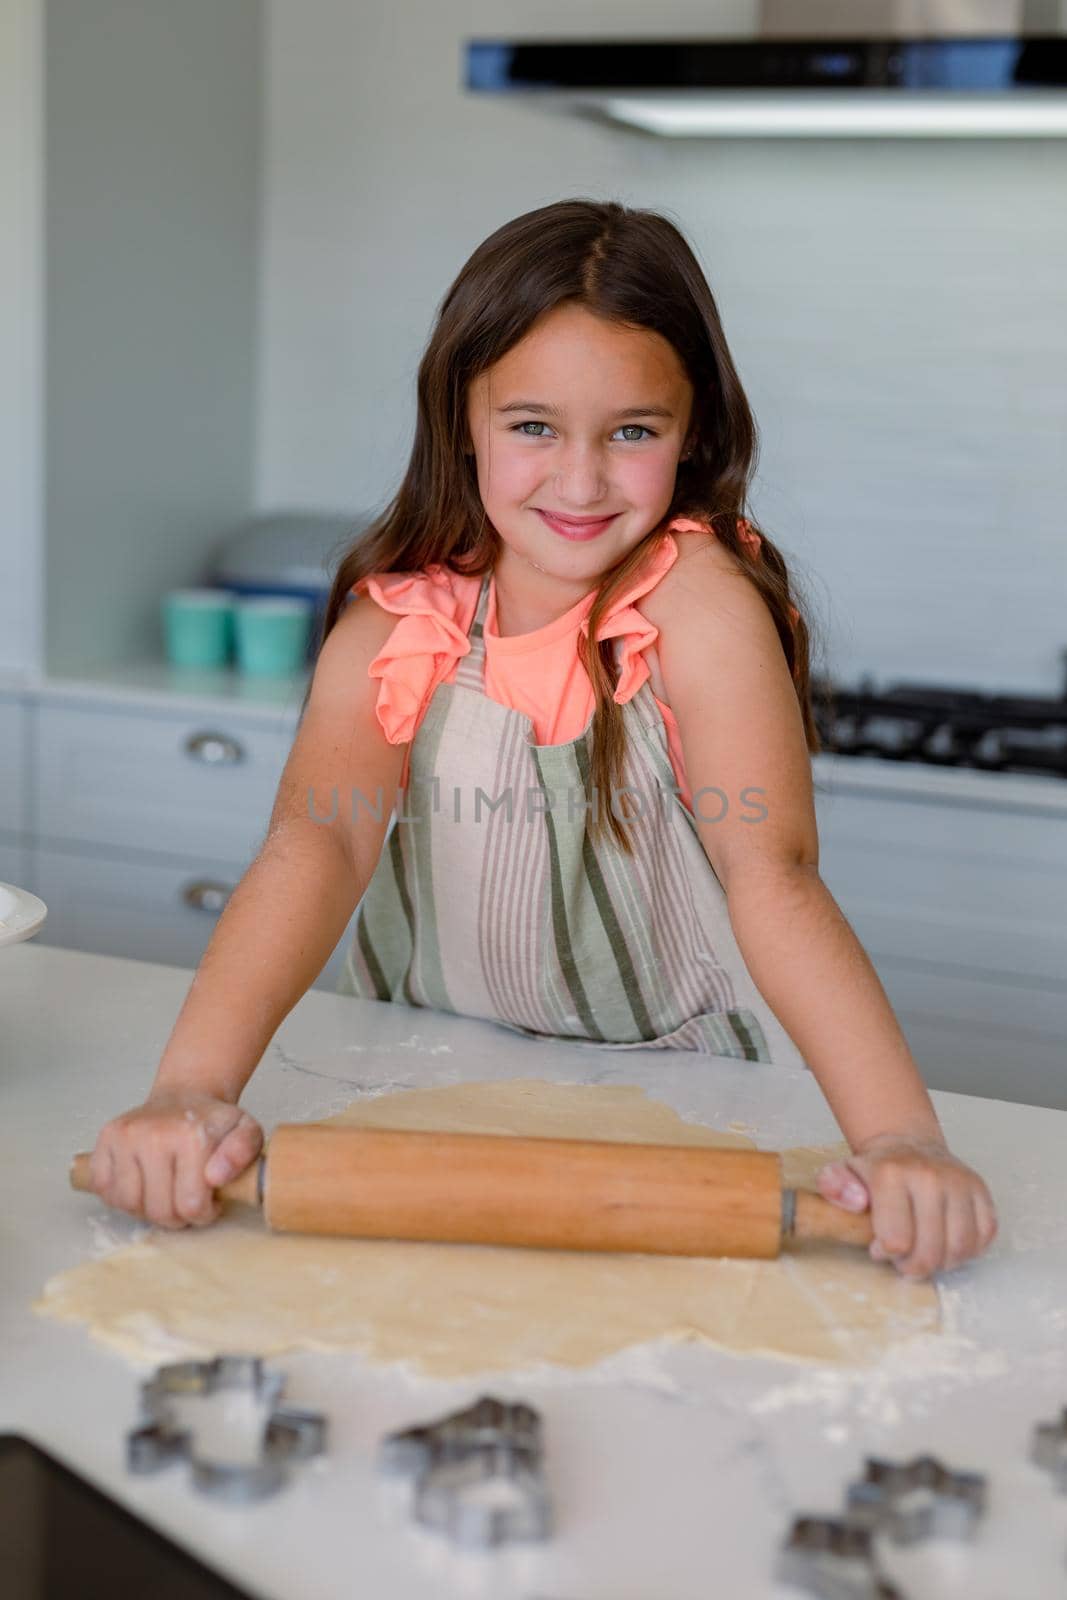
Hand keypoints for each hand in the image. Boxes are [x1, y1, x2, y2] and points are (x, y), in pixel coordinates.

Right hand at [88, 1091, 263, 1229]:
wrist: (186, 1095)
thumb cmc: (214, 1121)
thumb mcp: (246, 1131)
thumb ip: (243, 1152)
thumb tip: (216, 1177)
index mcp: (190, 1137)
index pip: (190, 1206)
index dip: (203, 1214)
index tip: (210, 1202)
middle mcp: (153, 1135)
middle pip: (158, 1210)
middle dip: (177, 1217)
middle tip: (187, 1202)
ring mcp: (125, 1136)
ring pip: (128, 1204)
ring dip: (147, 1210)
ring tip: (164, 1195)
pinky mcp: (105, 1139)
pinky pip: (103, 1188)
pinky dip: (120, 1196)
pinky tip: (142, 1186)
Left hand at [815, 1133, 997, 1279]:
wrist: (908, 1145)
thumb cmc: (875, 1170)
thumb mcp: (840, 1174)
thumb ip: (834, 1187)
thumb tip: (857, 1202)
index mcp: (892, 1174)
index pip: (897, 1241)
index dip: (886, 1254)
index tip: (879, 1246)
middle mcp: (930, 1176)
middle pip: (930, 1251)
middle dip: (913, 1266)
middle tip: (903, 1258)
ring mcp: (959, 1182)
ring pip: (960, 1249)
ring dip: (942, 1262)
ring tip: (924, 1251)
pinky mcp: (980, 1190)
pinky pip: (984, 1236)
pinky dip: (967, 1250)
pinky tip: (946, 1242)